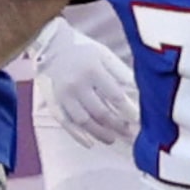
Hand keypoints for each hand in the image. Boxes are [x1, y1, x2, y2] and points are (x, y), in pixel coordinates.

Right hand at [39, 20, 138, 146]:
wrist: (50, 46)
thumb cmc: (82, 51)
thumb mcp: (104, 55)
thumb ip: (120, 72)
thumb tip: (138, 92)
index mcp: (92, 70)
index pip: (115, 96)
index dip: (129, 111)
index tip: (139, 120)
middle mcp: (77, 85)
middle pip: (100, 112)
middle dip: (117, 126)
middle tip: (129, 134)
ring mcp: (63, 96)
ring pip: (84, 121)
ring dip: (100, 133)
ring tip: (112, 139)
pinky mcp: (54, 102)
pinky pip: (65, 123)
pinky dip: (77, 136)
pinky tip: (90, 143)